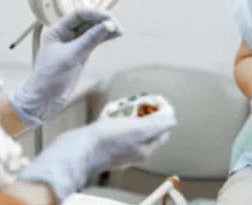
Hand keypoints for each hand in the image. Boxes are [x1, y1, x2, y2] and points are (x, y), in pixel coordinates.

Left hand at [9, 8, 121, 126]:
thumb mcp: (71, 56)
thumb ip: (89, 40)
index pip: (79, 15)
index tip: (109, 18)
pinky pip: (95, 41)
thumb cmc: (49, 77)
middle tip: (116, 25)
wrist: (43, 99)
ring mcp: (74, 45)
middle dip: (103, 20)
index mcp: (58, 30)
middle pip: (87, 21)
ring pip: (93, 31)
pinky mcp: (81, 55)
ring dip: (106, 29)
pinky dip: (104, 38)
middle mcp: (66, 35)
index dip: (95, 14)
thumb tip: (107, 25)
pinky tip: (114, 35)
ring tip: (120, 30)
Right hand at [19, 114, 176, 202]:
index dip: (162, 115)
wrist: (78, 148)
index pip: (162, 131)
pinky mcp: (104, 141)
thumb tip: (172, 120)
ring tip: (124, 104)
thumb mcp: (139, 130)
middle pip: (146, 128)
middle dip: (145, 112)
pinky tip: (110, 111)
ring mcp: (118, 146)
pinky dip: (115, 116)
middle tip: (139, 101)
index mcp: (145, 149)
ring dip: (129, 113)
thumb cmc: (107, 140)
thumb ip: (158, 125)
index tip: (157, 101)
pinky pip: (115, 126)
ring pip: (130, 126)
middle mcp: (133, 150)